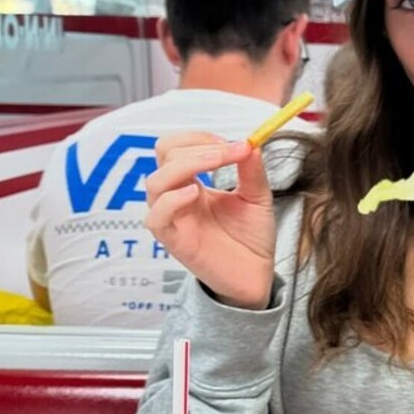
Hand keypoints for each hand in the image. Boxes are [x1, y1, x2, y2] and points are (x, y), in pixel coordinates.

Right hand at [144, 131, 277, 308]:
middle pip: (165, 156)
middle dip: (199, 147)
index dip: (200, 137)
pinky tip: (195, 193)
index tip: (235, 144)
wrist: (256, 275)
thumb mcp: (257, 197)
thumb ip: (252, 170)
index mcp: (192, 183)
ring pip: (155, 182)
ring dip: (187, 165)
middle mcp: (177, 198)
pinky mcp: (174, 242)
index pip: (176, 147)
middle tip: (232, 152)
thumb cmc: (251, 237)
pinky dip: (171, 200)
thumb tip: (251, 142)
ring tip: (217, 167)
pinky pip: (156, 217)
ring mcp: (173, 219)